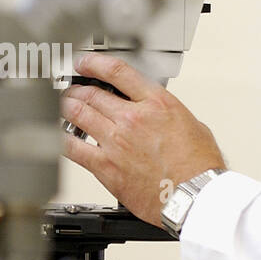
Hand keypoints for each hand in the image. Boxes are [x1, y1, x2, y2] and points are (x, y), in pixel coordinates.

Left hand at [61, 53, 224, 227]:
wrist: (196, 196)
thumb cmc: (199, 167)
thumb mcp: (191, 123)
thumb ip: (167, 113)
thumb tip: (158, 113)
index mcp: (156, 103)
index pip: (117, 72)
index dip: (94, 63)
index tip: (85, 63)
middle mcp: (132, 118)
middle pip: (92, 92)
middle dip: (77, 89)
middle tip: (73, 90)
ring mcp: (116, 142)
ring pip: (77, 114)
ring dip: (66, 108)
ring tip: (64, 107)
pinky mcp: (106, 166)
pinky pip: (73, 148)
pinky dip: (62, 139)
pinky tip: (61, 136)